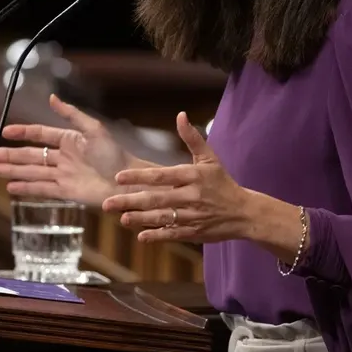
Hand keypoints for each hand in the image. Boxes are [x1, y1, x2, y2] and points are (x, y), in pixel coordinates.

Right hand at [0, 94, 132, 206]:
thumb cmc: (115, 155)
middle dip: (10, 155)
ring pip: (32, 172)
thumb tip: (51, 98)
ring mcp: (63, 175)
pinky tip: (11, 186)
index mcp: (69, 139)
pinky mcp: (66, 192)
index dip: (22, 132)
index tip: (4, 132)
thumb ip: (72, 115)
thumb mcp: (94, 130)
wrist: (126, 183)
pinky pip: (41, 189)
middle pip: (30, 155)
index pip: (39, 134)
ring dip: (12, 171)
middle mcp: (63, 157)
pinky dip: (26, 188)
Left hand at [101, 111, 251, 242]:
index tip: (118, 177)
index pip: (161, 175)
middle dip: (130, 201)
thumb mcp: (210, 158)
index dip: (139, 176)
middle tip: (108, 203)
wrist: (244, 212)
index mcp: (193, 176)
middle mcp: (191, 196)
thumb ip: (191, 138)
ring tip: (122, 218)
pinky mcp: (194, 232)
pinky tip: (141, 236)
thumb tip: (180, 115)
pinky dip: (157, 236)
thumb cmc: (222, 182)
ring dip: (140, 219)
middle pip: (157, 199)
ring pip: (162, 218)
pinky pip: (173, 234)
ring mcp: (193, 216)